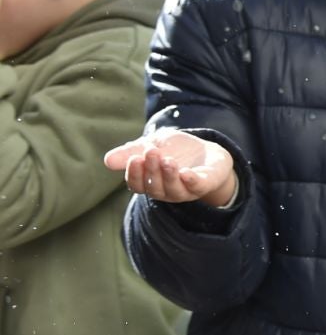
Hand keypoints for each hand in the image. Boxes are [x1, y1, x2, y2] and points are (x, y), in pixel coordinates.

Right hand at [105, 129, 237, 206]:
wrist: (208, 151)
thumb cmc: (176, 150)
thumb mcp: (153, 144)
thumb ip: (132, 151)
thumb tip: (107, 160)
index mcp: (150, 182)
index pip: (137, 185)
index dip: (134, 174)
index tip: (134, 158)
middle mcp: (165, 190)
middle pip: (153, 187)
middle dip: (151, 170)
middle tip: (151, 152)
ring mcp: (185, 190)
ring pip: (173, 190)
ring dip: (169, 176)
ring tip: (167, 160)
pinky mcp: (204, 185)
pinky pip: (196, 187)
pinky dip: (190, 181)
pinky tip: (185, 172)